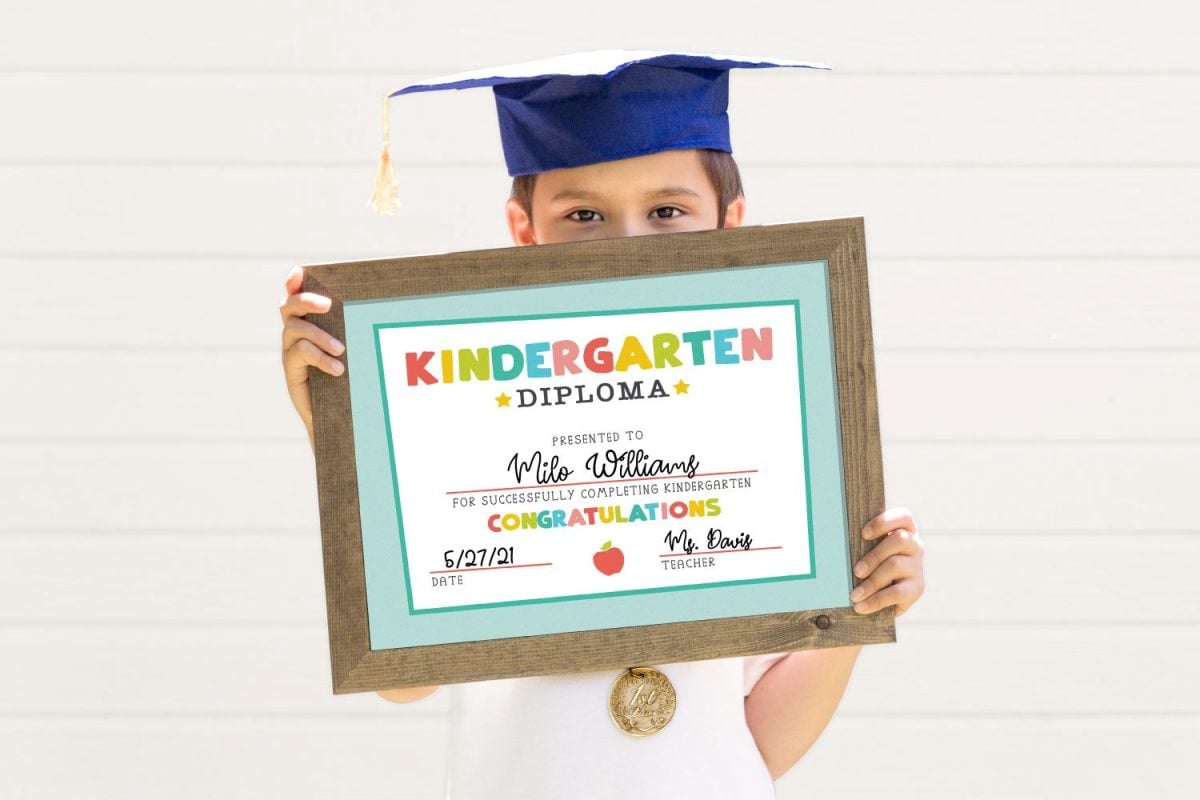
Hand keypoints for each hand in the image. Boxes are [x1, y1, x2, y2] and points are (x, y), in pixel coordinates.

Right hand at [279, 266, 345, 446]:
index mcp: (309, 321)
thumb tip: (380, 306)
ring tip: (342, 349)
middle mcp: (294, 332)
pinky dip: (320, 358)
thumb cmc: (349, 376)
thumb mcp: (352, 348)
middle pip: (289, 306)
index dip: (294, 282)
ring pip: (295, 329)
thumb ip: (353, 328)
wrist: (337, 413)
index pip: (295, 295)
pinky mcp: (291, 370)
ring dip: (320, 335)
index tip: (299, 273)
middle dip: (306, 300)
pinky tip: (338, 369)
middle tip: (328, 304)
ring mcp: (289, 350)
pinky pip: (299, 354)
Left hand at [848, 506, 924, 616]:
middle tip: (856, 571)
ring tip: (854, 595)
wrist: (883, 595)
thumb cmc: (869, 564)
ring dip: (871, 582)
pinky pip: (897, 593)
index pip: (903, 516)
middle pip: (899, 539)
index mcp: (904, 528)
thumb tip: (828, 533)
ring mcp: (917, 566)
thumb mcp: (866, 548)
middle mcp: (914, 544)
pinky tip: (861, 606)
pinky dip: (876, 600)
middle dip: (874, 555)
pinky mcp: (916, 588)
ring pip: (895, 566)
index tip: (863, 534)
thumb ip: (859, 540)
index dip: (884, 522)